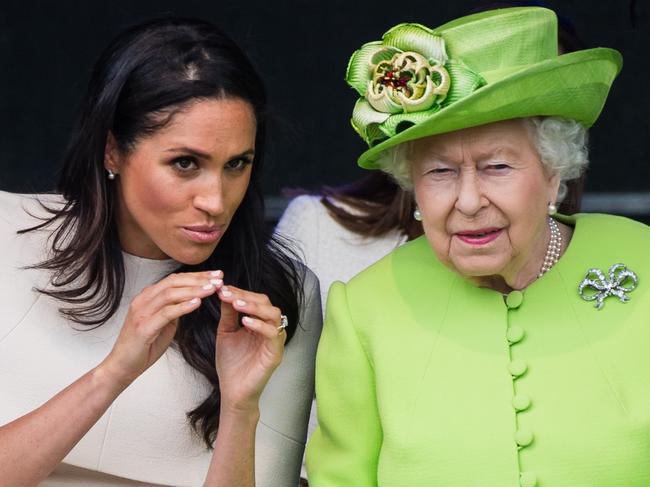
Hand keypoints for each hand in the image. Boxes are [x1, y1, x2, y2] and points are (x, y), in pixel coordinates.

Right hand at [98, 270, 222, 385]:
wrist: (122, 367)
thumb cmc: (144, 346)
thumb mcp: (163, 323)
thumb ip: (174, 309)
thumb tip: (192, 299)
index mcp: (147, 296)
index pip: (175, 279)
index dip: (197, 275)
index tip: (217, 275)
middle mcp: (143, 300)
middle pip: (174, 282)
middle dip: (199, 279)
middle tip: (219, 279)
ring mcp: (141, 313)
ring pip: (170, 294)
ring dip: (194, 290)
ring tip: (212, 289)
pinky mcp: (143, 328)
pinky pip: (166, 313)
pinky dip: (183, 307)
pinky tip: (198, 303)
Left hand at [215, 283, 286, 412]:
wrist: (233, 391)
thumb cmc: (231, 364)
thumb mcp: (226, 333)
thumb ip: (228, 314)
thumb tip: (223, 292)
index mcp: (259, 323)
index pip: (255, 300)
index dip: (239, 292)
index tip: (221, 288)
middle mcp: (270, 329)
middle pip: (266, 303)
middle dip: (246, 296)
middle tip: (227, 293)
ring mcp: (275, 341)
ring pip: (274, 314)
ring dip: (254, 307)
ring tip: (236, 304)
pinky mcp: (276, 353)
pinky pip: (274, 334)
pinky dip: (260, 325)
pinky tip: (245, 322)